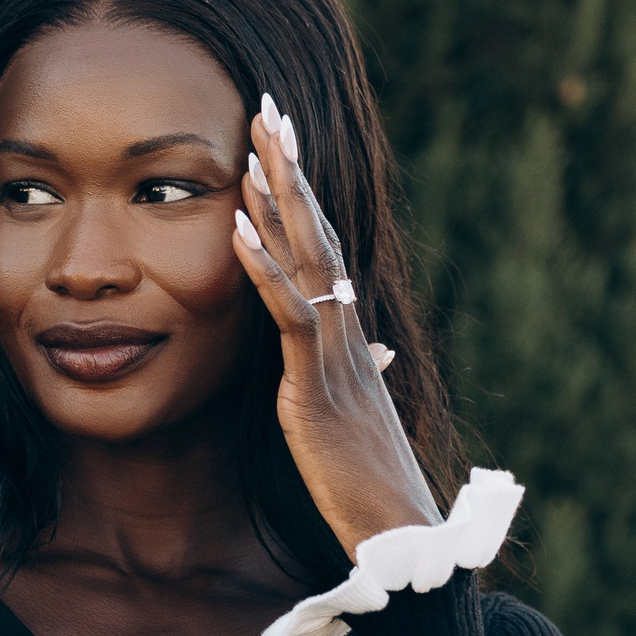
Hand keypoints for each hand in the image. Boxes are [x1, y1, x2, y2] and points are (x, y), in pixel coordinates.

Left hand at [231, 94, 439, 554]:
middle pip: (318, 231)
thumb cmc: (372, 476)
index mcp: (347, 330)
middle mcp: (346, 327)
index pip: (323, 244)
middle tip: (269, 106)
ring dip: (279, 201)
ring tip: (254, 146)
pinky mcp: (317, 385)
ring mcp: (335, 352)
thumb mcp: (358, 409)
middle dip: (292, 168)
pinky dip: (264, 271)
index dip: (301, 191)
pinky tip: (237, 231)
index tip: (280, 140)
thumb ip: (360, 367)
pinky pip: (291, 316)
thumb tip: (376, 345)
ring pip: (309, 260)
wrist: (398, 528)